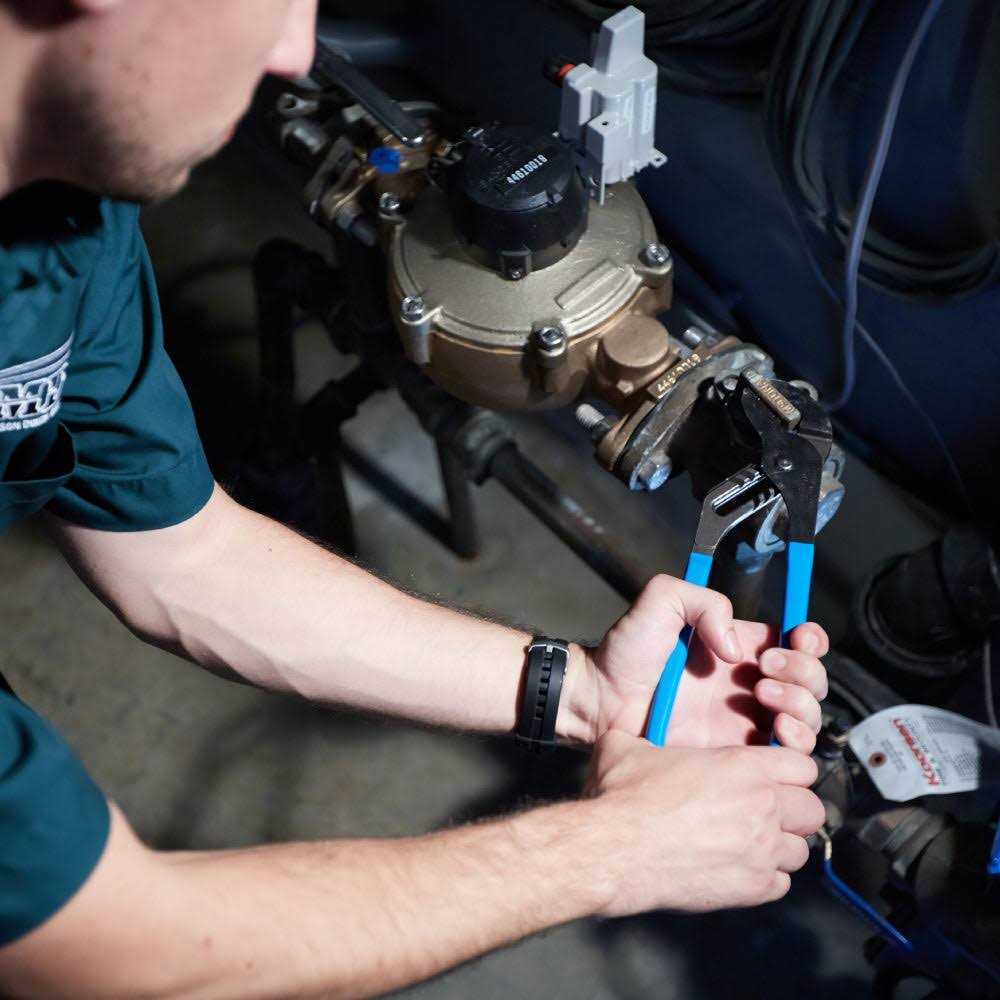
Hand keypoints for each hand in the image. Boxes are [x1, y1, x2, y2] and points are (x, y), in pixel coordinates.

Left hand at [579, 574, 828, 751]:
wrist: (601, 701)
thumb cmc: (625, 653)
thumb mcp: (662, 600)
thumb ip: (705, 601)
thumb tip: (738, 648)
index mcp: (739, 647)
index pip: (796, 642)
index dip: (810, 640)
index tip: (799, 638)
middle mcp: (749, 683)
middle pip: (811, 680)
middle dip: (803, 672)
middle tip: (764, 670)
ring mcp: (747, 720)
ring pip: (808, 716)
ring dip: (801, 704)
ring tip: (763, 697)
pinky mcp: (739, 754)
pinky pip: (788, 754)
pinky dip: (796, 741)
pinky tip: (774, 731)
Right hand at [582, 731, 823, 915]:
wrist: (614, 849)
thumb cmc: (622, 797)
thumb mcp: (628, 746)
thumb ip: (643, 735)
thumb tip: (628, 730)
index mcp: (742, 765)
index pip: (802, 764)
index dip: (788, 769)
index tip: (772, 776)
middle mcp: (762, 806)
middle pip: (813, 808)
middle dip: (794, 809)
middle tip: (767, 810)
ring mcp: (761, 851)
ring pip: (801, 850)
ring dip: (780, 845)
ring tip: (753, 843)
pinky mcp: (751, 888)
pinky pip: (781, 884)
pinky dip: (765, 878)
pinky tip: (738, 868)